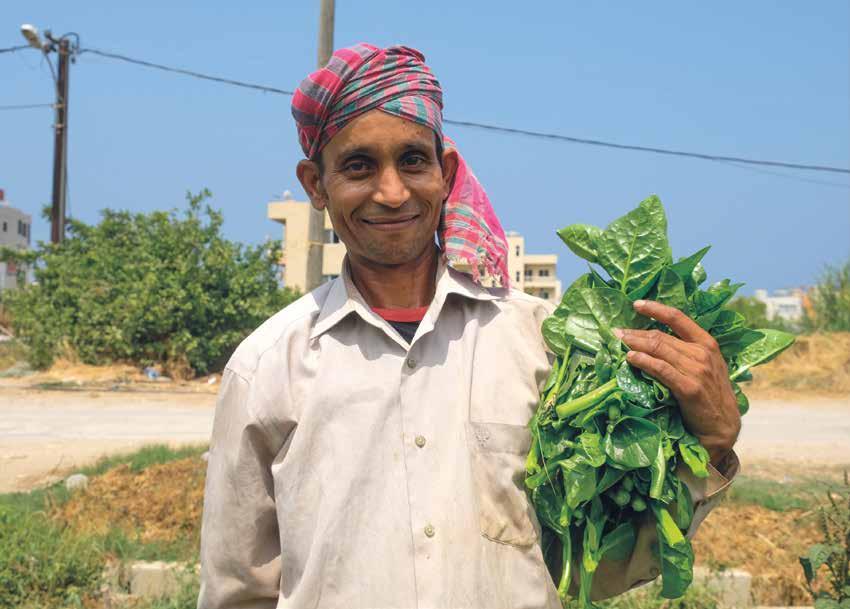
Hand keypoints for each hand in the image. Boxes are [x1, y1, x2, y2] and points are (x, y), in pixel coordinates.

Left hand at [613, 300, 740, 465]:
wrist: (722, 427)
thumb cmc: (709, 396)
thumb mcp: (704, 367)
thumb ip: (685, 352)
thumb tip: (653, 341)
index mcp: (706, 343)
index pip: (678, 318)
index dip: (656, 309)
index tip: (636, 304)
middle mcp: (702, 353)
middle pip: (661, 336)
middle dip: (636, 332)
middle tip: (617, 332)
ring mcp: (697, 370)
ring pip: (659, 349)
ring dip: (635, 344)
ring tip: (619, 342)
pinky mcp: (689, 387)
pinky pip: (661, 369)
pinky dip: (643, 361)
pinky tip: (630, 358)